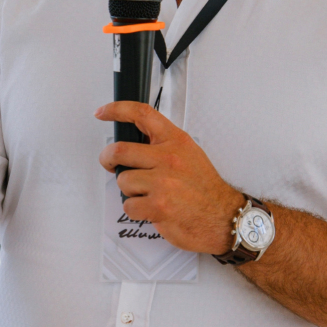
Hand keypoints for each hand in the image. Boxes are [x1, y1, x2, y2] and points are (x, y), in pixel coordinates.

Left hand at [96, 101, 244, 254]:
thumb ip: (163, 145)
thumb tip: (136, 142)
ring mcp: (163, 182)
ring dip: (129, 190)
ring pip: (123, 181)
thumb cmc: (205, 188)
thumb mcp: (189, 153)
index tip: (102, 112)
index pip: (141, 114)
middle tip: (109, 164)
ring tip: (147, 193)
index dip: (117, 110)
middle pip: (120, 150)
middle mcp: (168, 158)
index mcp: (175, 141)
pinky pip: (129, 205)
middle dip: (108, 159)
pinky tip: (152, 208)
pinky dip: (136, 209)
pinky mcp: (158, 206)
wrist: (224, 217)